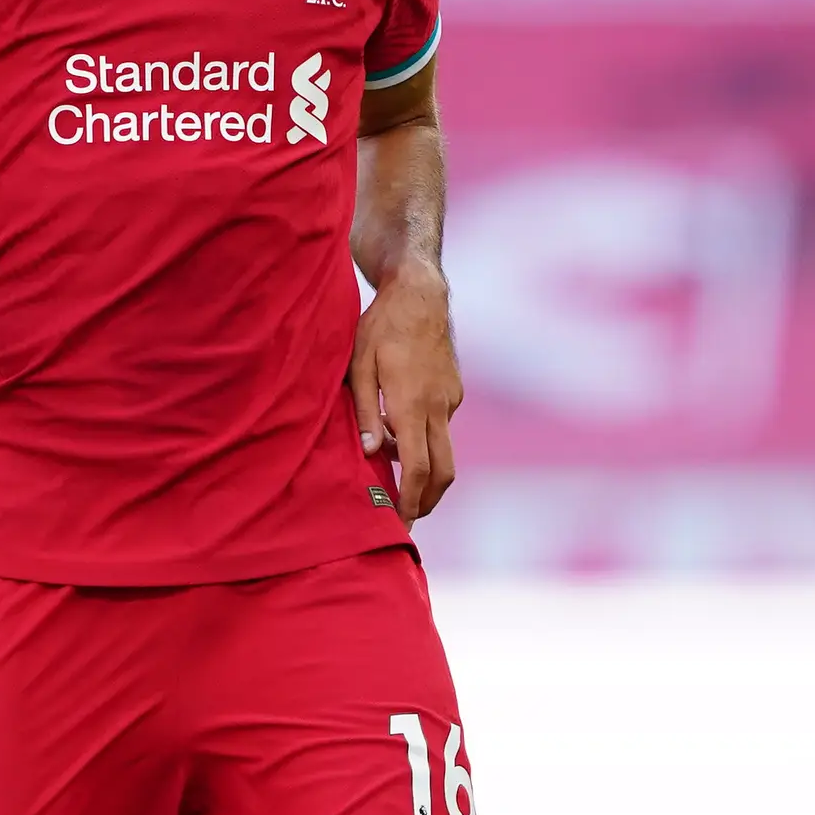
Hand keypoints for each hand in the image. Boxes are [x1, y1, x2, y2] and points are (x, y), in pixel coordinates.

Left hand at [349, 265, 462, 519]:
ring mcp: (450, 398)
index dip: (411, 500)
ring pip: (444, 449)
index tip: (402, 521)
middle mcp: (438, 406)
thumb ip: (366, 413)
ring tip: (396, 475)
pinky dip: (426, 439)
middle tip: (410, 518)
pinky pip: (442, 425)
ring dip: (425, 469)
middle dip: (429, 500)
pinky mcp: (454, 390)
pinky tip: (402, 432)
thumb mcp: (359, 367)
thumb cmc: (380, 326)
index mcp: (412, 404)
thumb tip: (373, 454)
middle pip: (444, 471)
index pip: (418, 468)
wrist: (420, 293)